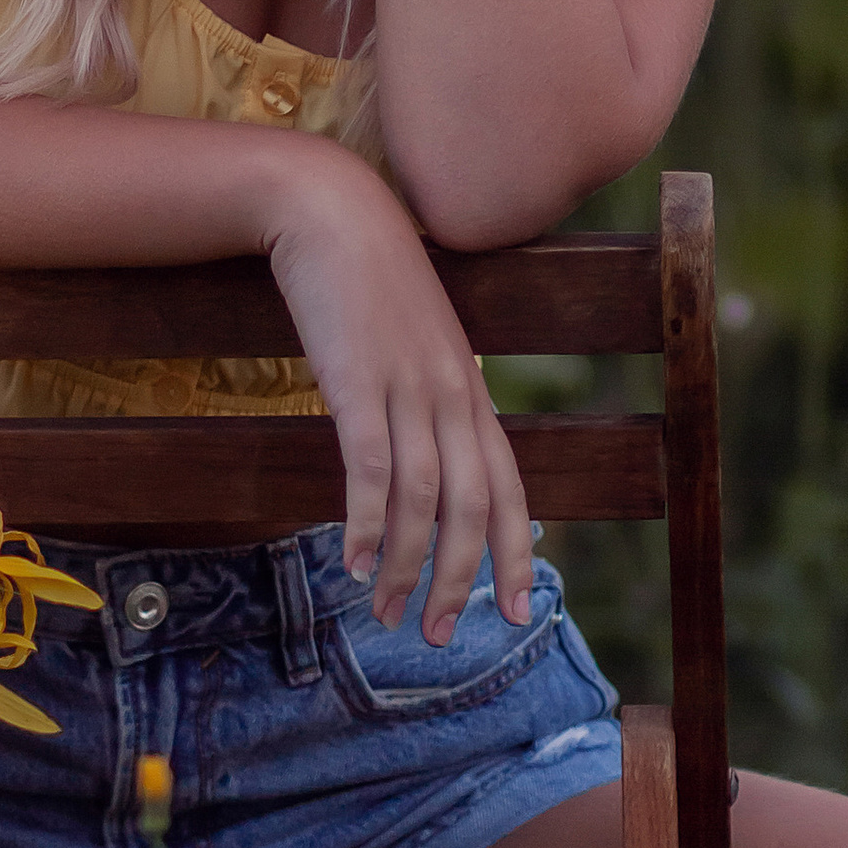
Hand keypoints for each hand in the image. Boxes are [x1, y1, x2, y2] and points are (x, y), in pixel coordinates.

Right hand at [265, 145, 534, 645]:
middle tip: (435, 635)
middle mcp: (452, 393)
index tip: (517, 612)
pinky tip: (352, 560)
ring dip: (406, 565)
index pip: (510, 486)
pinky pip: (370, 467)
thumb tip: (425, 458)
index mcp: (470, 389)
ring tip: (385, 612)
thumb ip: (428, 396)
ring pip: (424, 498)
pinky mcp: (359, 379)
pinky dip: (367, 522)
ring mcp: (408, 386)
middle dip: (459, 579)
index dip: (517, 552)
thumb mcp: (414, 342)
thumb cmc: (366, 279)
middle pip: (474, 506)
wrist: (330, 212)